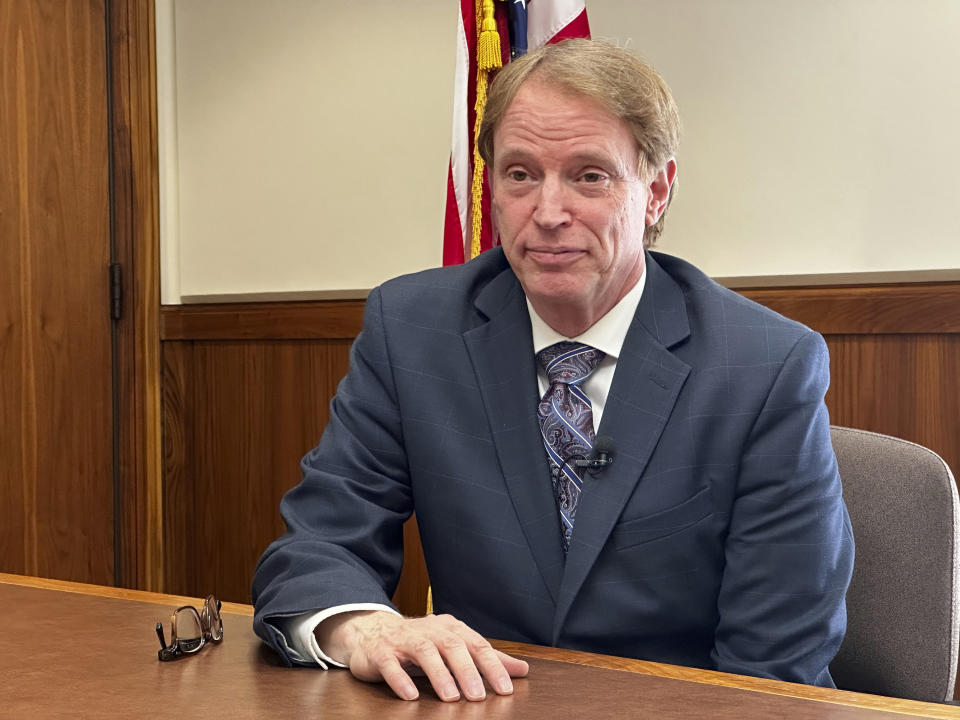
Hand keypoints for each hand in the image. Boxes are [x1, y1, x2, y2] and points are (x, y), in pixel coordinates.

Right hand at [315, 610, 528, 701]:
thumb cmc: (419, 642)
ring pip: (424, 651)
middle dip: (467, 671)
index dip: (491, 666)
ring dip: (439, 674)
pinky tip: (411, 695)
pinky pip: (391, 664)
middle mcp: (429, 630)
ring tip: (450, 697)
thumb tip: (521, 669)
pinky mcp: (381, 652)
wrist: (372, 632)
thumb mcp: (454, 647)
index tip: (505, 688)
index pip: (476, 644)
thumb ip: (486, 659)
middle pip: (452, 645)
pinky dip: (401, 679)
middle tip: (478, 696)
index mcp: (449, 628)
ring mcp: (404, 639)